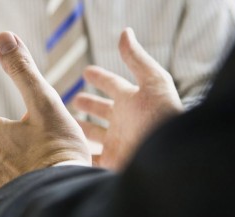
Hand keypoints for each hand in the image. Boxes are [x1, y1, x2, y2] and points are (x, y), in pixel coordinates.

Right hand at [73, 28, 182, 169]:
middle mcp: (124, 123)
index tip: (86, 71)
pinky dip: (78, 152)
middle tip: (75, 99)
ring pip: (93, 134)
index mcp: (133, 102)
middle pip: (102, 111)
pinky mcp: (110, 164)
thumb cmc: (162, 119)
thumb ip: (137, 59)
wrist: (168, 160)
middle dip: (90, 104)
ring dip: (81, 128)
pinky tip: (66, 148)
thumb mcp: (153, 83)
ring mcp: (116, 144)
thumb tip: (125, 32)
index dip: (100, 77)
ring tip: (66, 124)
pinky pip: (89, 157)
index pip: (113, 85)